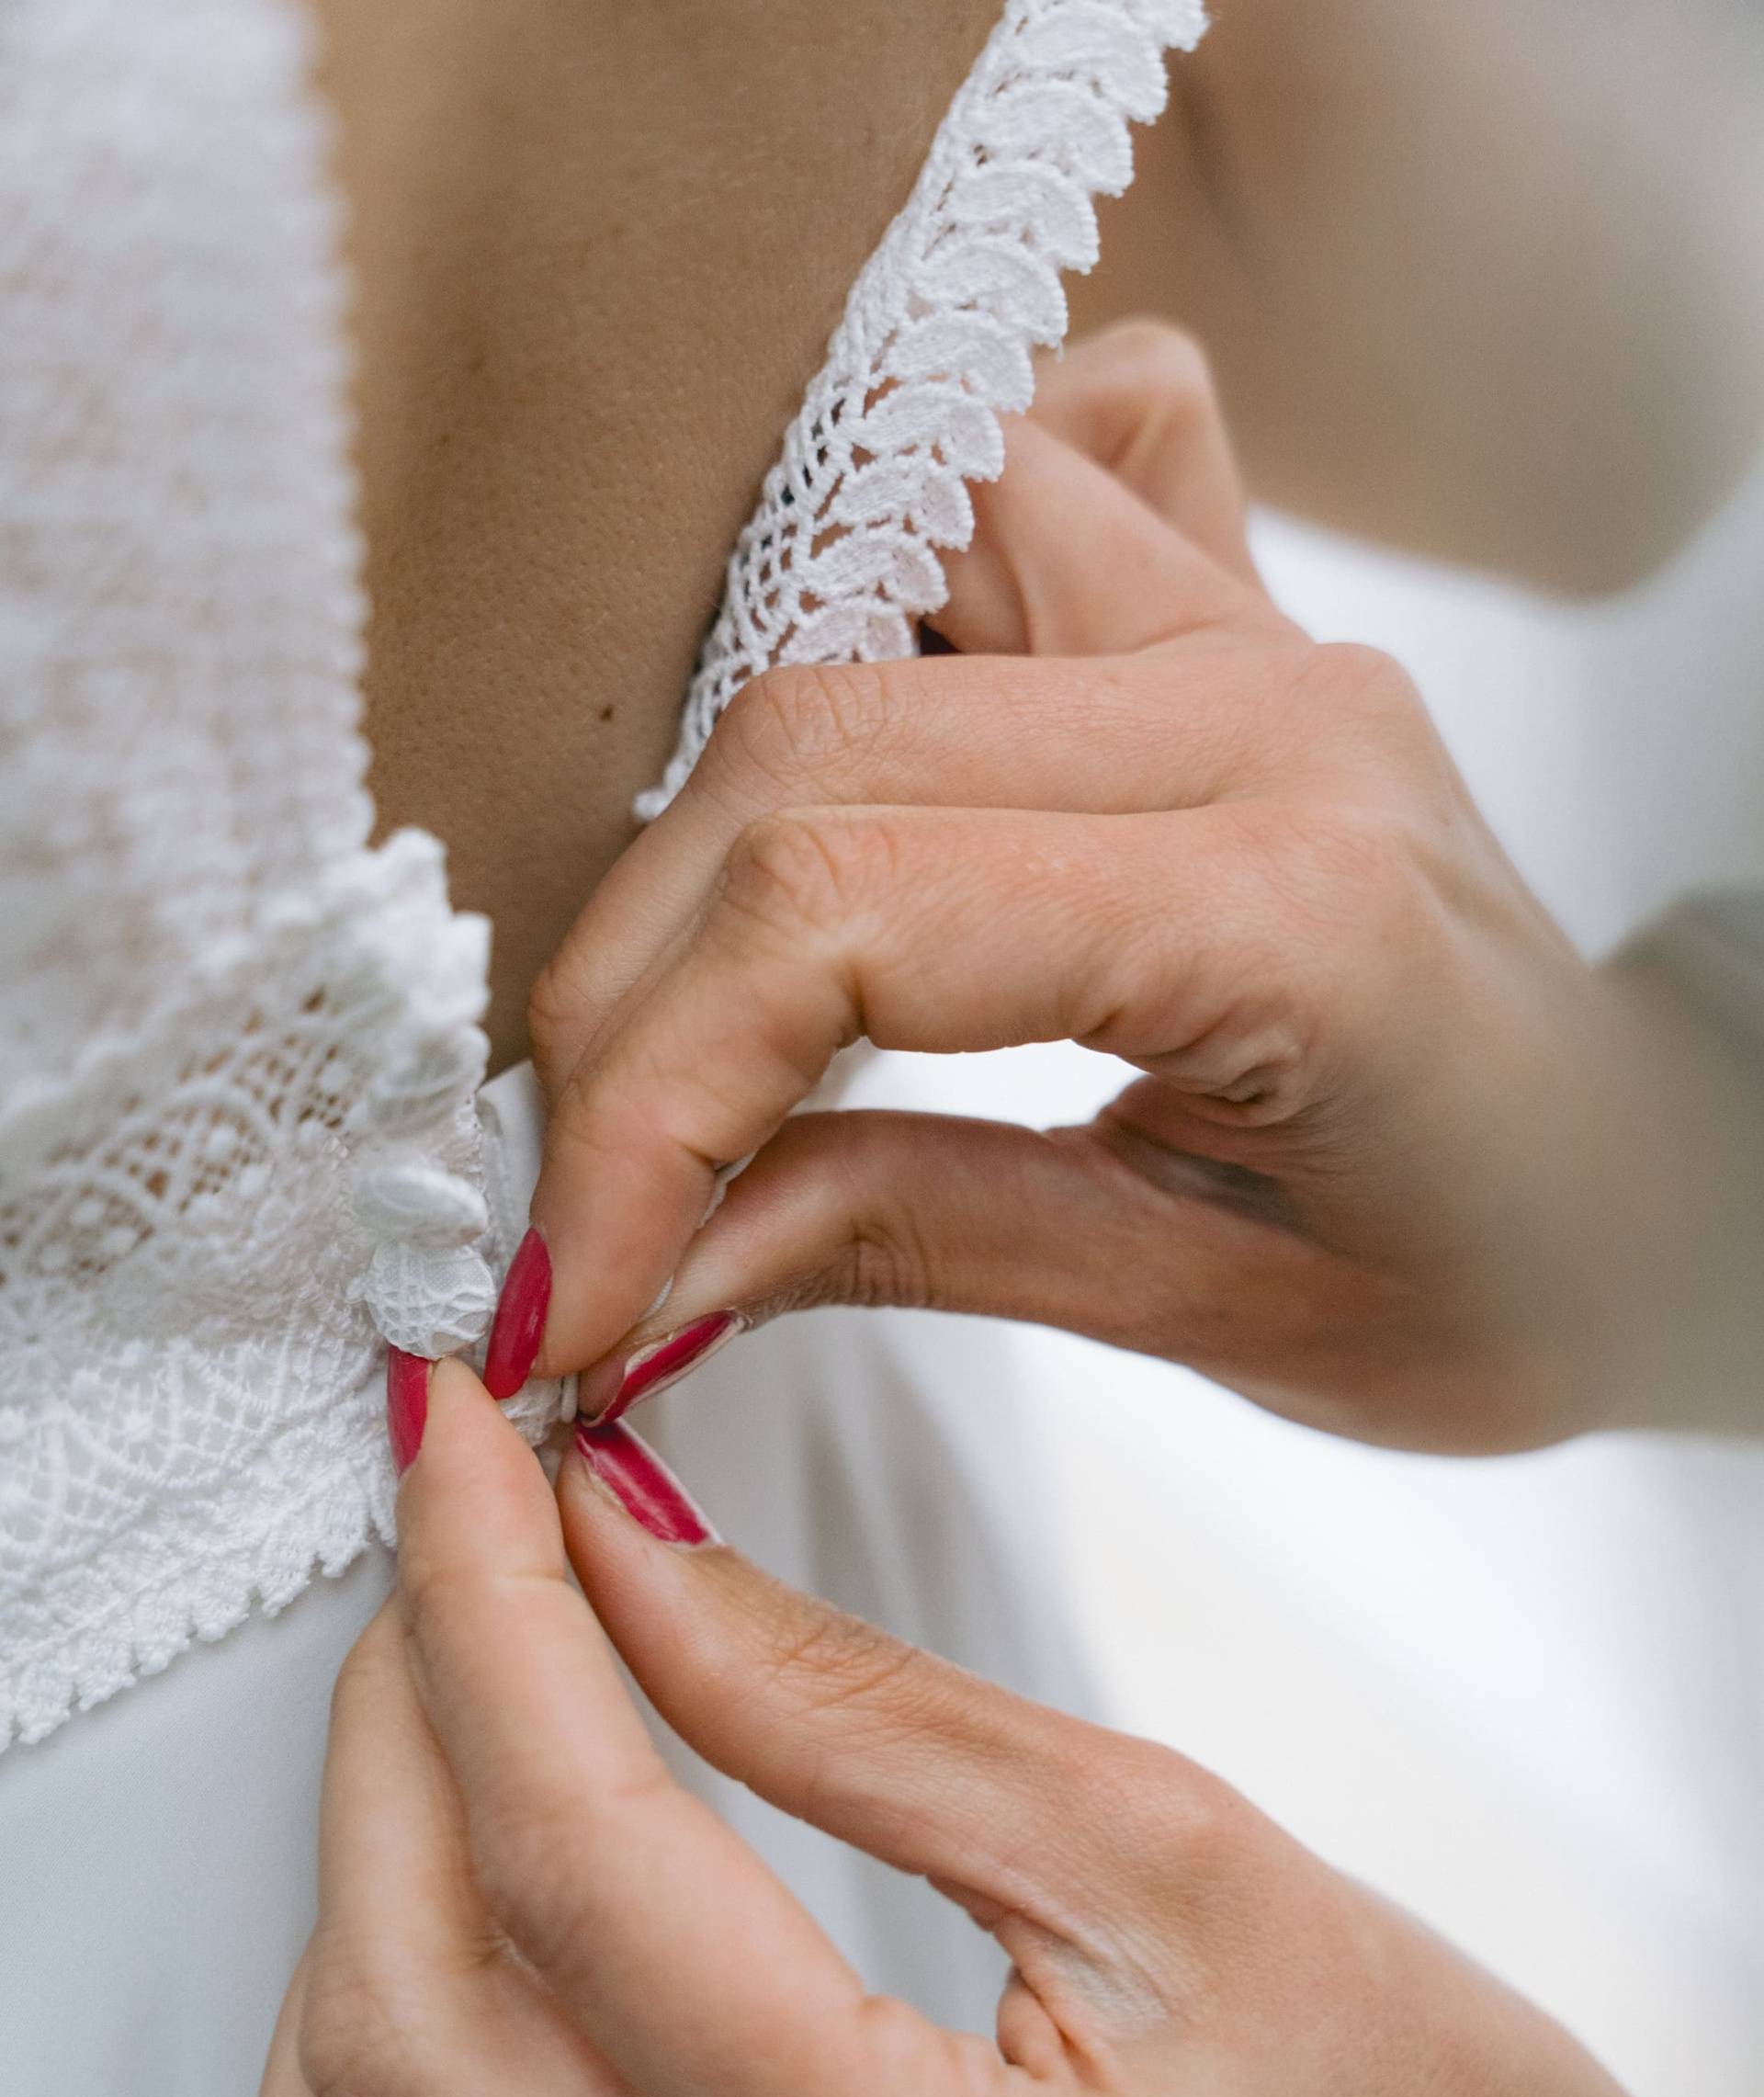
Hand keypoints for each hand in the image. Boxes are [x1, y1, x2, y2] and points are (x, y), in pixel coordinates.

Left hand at [219, 1366, 1763, 2096]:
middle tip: (457, 1561)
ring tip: (453, 1767)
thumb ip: (847, 1702)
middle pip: (411, 2032)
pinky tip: (478, 1990)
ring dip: (348, 1947)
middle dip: (394, 1732)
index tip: (462, 1446)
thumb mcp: (1167, 1849)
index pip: (580, 1867)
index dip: (485, 1608)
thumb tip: (614, 1549)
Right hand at [509, 324, 1741, 1454]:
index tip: (568, 1283)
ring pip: (851, 579)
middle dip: (630, 993)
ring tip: (667, 1021)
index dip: (649, 1099)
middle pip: (805, 747)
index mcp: (1295, 912)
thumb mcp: (1225, 1315)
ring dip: (697, 804)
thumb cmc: (1512, 1269)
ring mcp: (1248, 624)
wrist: (1663, 1176)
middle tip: (581, 1190)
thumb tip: (645, 1261)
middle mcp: (1267, 708)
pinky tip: (805, 791)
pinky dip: (840, 593)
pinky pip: (983, 482)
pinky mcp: (1221, 606)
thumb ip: (919, 1244)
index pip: (847, 912)